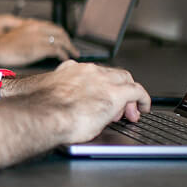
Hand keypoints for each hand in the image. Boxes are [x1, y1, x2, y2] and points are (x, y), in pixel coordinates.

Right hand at [0, 22, 77, 63]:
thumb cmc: (4, 45)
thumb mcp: (18, 34)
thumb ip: (30, 35)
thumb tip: (38, 44)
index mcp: (33, 24)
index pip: (53, 27)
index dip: (61, 34)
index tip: (65, 40)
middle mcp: (38, 29)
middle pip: (60, 33)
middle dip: (68, 41)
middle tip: (73, 48)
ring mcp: (40, 38)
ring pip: (61, 41)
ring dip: (69, 48)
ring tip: (73, 55)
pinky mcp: (40, 48)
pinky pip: (57, 51)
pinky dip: (63, 55)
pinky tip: (64, 59)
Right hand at [26, 60, 150, 142]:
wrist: (45, 116)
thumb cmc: (42, 112)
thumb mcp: (47, 98)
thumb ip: (59, 97)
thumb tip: (59, 106)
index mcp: (69, 71)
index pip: (91, 74)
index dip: (100, 86)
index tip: (99, 97)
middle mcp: (87, 71)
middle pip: (111, 74)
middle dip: (117, 89)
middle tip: (118, 108)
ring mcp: (102, 80)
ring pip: (125, 80)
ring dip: (129, 95)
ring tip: (131, 111)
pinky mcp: (116, 93)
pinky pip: (137, 91)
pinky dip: (143, 99)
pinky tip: (144, 108)